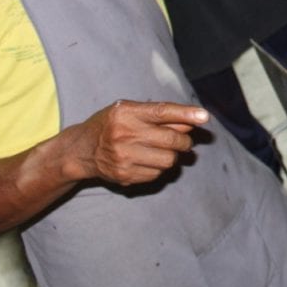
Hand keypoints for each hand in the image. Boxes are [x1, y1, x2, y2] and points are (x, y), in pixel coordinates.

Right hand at [64, 100, 209, 185]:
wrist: (82, 150)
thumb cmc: (112, 125)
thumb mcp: (130, 110)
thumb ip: (160, 114)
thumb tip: (193, 120)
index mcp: (126, 113)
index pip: (162, 112)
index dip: (186, 114)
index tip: (204, 116)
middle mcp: (124, 134)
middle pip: (172, 139)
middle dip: (185, 141)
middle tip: (183, 141)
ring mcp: (124, 157)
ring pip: (169, 160)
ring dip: (173, 156)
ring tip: (165, 151)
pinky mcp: (125, 175)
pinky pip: (158, 174)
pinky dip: (160, 167)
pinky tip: (149, 160)